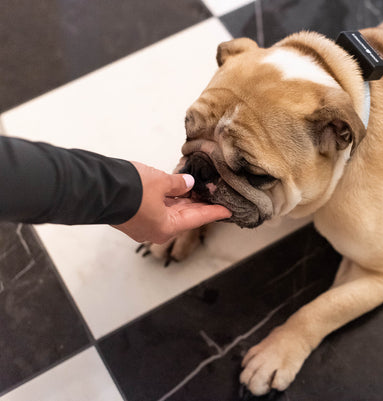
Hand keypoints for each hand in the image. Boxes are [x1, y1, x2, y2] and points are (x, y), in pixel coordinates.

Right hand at [113, 161, 230, 243]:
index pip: (197, 219)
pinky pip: (157, 208)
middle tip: (212, 193)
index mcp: (166, 228)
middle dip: (198, 203)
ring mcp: (143, 224)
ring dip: (182, 200)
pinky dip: (168, 198)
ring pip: (169, 211)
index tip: (227, 211)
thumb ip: (179, 183)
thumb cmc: (131, 190)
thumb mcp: (161, 182)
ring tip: (197, 188)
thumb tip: (188, 183)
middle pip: (184, 216)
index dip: (214, 212)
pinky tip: (175, 188)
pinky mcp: (133, 215)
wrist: (97, 188)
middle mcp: (155, 230)